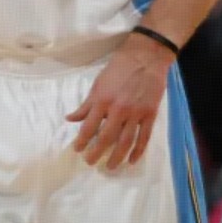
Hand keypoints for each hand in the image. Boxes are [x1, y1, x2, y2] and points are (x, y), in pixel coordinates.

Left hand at [67, 32, 173, 169]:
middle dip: (96, 153)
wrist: (147, 56)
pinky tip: (132, 160)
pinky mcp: (150, 114)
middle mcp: (118, 109)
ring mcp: (136, 113)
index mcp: (103, 100)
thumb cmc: (119, 67)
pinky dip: (138, 151)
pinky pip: (144, 137)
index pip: (89, 127)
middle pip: (106, 138)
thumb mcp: (98, 83)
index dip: (82, 141)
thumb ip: (86, 104)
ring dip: (117, 157)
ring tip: (110, 167)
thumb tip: (71, 119)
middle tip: (91, 162)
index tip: (78, 150)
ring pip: (125, 141)